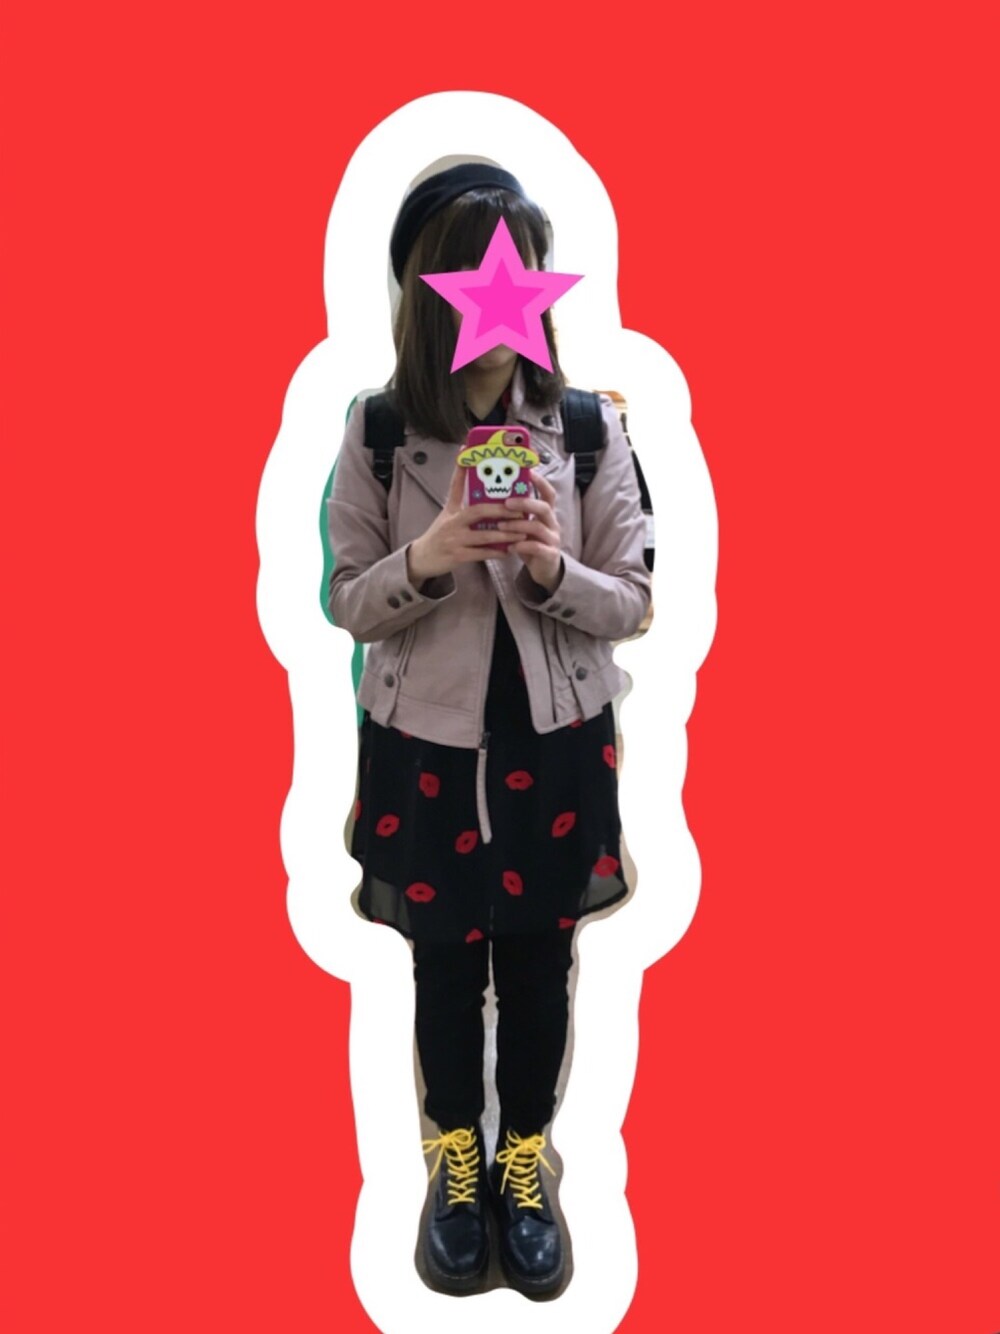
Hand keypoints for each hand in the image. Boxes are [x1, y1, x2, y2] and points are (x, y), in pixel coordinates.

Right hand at [407, 464, 513, 583]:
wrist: (422, 558)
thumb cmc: (439, 535)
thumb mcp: (447, 514)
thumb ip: (460, 499)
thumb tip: (472, 482)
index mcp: (451, 509)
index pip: (456, 485)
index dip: (461, 469)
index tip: (467, 452)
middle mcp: (452, 522)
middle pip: (478, 511)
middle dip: (501, 510)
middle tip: (519, 509)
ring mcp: (455, 539)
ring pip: (484, 536)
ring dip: (505, 534)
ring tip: (521, 534)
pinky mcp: (458, 556)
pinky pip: (481, 554)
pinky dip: (496, 552)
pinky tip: (508, 551)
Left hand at [496, 471, 563, 591]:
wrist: (544, 570)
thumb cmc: (530, 544)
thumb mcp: (524, 526)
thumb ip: (516, 514)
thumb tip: (493, 497)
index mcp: (547, 514)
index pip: (549, 493)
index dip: (540, 482)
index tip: (528, 472)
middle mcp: (552, 524)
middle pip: (544, 508)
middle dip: (525, 503)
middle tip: (507, 503)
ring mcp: (553, 539)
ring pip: (538, 528)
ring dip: (517, 526)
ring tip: (500, 526)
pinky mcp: (550, 554)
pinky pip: (537, 548)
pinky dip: (522, 547)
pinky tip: (510, 547)